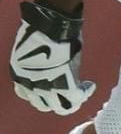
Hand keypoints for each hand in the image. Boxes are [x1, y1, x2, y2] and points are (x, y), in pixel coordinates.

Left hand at [11, 1, 91, 115]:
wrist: (50, 26)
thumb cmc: (41, 30)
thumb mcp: (30, 50)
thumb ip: (35, 62)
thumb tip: (46, 61)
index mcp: (19, 75)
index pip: (27, 95)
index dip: (41, 92)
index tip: (52, 86)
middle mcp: (29, 85)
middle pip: (43, 105)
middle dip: (56, 99)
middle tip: (69, 92)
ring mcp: (46, 88)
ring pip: (60, 107)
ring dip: (72, 102)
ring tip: (82, 92)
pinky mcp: (64, 86)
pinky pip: (76, 99)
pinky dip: (85, 93)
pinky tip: (90, 85)